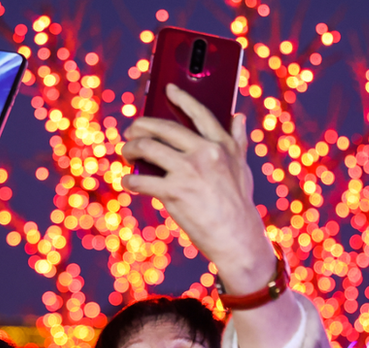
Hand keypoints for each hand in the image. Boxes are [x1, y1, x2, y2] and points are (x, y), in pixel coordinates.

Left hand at [122, 84, 299, 347]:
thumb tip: (239, 116)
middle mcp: (204, 152)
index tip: (167, 89)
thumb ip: (237, 141)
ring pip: (146, 147)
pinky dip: (130, 179)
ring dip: (130, 149)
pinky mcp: (174, 192)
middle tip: (130, 131)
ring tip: (126, 154)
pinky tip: (127, 180)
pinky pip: (141, 179)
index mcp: (222, 144)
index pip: (199, 113)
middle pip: (162, 128)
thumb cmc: (239, 205)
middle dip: (140, 126)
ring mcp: (188, 171)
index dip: (181, 97)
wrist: (237, 238)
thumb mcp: (242, 168)